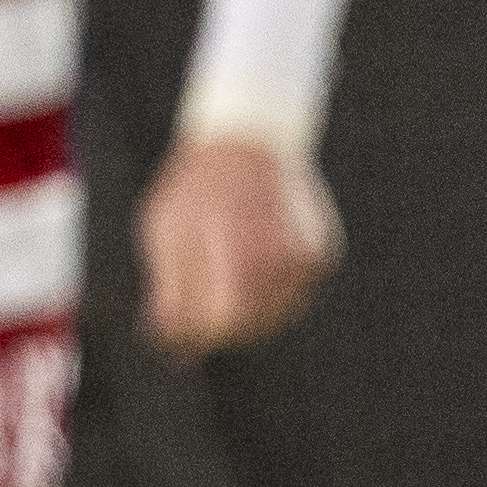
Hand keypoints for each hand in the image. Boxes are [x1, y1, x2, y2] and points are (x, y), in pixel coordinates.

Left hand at [137, 132, 339, 359]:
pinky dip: (270, 296)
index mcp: (239, 253)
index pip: (224, 322)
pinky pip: (294, 294)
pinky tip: (246, 280)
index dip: (199, 336)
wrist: (248, 142)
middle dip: (221, 330)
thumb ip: (170, 292)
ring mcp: (307, 257)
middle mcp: (281, 258)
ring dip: (247, 317)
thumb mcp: (166, 233)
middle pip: (253, 324)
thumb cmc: (195, 189)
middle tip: (195, 325)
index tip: (181, 337)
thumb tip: (169, 344)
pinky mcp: (321, 254)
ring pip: (278, 314)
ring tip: (217, 295)